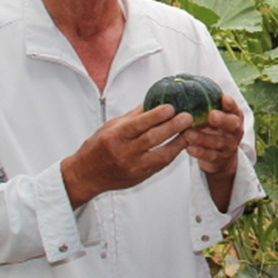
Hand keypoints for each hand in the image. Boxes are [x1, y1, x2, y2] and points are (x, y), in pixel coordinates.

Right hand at [62, 105, 194, 205]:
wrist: (86, 175)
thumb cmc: (97, 147)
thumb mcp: (110, 127)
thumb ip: (133, 116)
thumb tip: (153, 101)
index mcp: (114, 137)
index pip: (137, 125)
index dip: (155, 116)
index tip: (170, 107)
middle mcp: (124, 153)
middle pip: (151, 139)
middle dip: (171, 127)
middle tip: (187, 117)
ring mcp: (133, 167)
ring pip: (160, 155)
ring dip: (178, 142)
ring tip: (191, 131)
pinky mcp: (141, 176)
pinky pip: (160, 164)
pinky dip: (172, 153)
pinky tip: (182, 144)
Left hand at [183, 94, 243, 177]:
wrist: (221, 156)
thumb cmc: (214, 128)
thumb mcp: (216, 115)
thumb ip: (207, 104)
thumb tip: (183, 83)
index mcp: (235, 116)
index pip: (235, 109)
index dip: (230, 104)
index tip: (223, 98)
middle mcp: (235, 131)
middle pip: (232, 125)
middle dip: (222, 120)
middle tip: (211, 116)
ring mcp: (229, 146)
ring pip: (218, 142)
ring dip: (203, 138)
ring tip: (189, 134)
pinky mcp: (220, 159)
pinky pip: (210, 156)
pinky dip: (200, 152)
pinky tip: (189, 148)